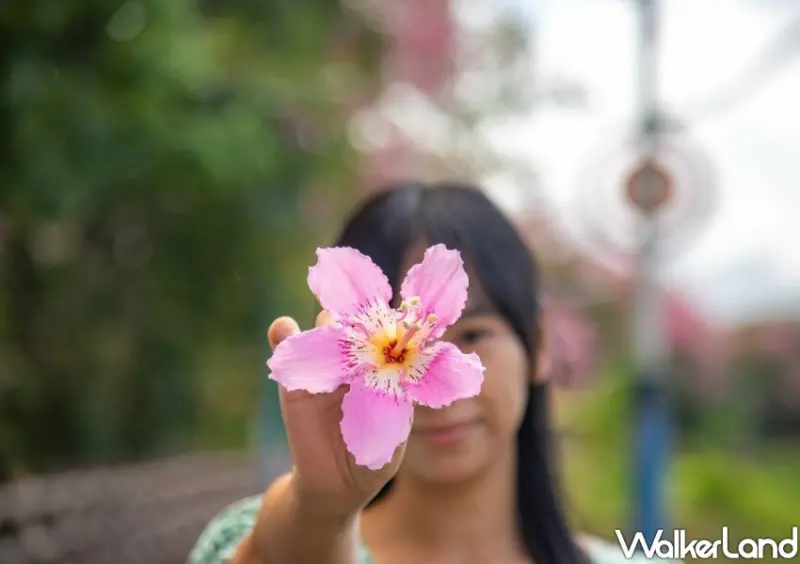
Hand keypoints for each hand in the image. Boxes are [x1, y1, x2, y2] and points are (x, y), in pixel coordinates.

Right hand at [267, 311, 406, 519]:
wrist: (335, 487)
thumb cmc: (372, 459)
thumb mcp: (394, 435)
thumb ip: (398, 405)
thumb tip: (400, 378)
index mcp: (382, 370)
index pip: (388, 338)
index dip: (391, 327)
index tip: (396, 321)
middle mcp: (354, 362)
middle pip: (358, 326)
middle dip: (361, 318)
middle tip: (364, 322)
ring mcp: (324, 368)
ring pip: (324, 332)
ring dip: (326, 320)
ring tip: (329, 322)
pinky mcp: (295, 382)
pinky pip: (287, 352)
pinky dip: (283, 335)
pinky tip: (283, 328)